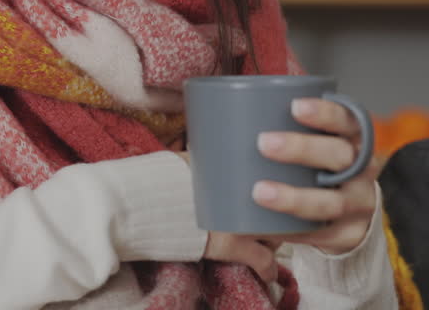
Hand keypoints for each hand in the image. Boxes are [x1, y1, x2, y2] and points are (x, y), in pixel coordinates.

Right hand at [175, 151, 277, 280]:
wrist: (148, 201)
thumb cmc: (168, 177)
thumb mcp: (196, 158)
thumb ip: (214, 159)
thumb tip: (211, 152)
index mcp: (242, 171)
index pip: (277, 180)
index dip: (280, 190)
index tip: (277, 195)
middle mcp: (248, 194)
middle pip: (280, 208)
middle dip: (279, 217)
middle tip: (273, 220)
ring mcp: (243, 221)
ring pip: (276, 235)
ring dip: (273, 241)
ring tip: (269, 245)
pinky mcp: (234, 245)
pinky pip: (263, 260)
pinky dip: (267, 269)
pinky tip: (269, 274)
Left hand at [252, 98, 380, 255]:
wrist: (351, 214)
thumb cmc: (321, 168)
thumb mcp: (319, 144)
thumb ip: (291, 130)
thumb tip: (229, 116)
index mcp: (355, 139)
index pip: (348, 120)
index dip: (325, 112)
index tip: (295, 106)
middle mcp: (363, 170)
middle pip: (341, 157)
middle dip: (303, 149)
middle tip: (263, 143)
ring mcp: (360, 204)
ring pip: (332, 202)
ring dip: (294, 197)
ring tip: (259, 191)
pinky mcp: (350, 234)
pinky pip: (321, 235)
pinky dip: (291, 231)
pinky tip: (265, 227)